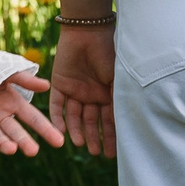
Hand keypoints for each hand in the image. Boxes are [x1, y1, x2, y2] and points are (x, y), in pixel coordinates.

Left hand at [0, 69, 63, 155]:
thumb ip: (24, 79)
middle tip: (34, 151)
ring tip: (13, 149)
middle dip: (24, 141)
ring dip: (5, 143)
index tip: (59, 141)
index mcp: (11, 102)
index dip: (45, 129)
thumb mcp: (5, 71)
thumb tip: (47, 86)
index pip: (32, 119)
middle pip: (15, 131)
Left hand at [47, 24, 117, 157]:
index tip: (113, 154)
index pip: (109, 120)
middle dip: (94, 137)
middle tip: (96, 152)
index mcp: (107, 93)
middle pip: (91, 121)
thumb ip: (119, 100)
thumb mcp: (118, 79)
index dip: (111, 136)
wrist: (88, 31)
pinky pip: (56, 105)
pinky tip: (61, 132)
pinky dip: (58, 118)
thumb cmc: (109, 53)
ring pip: (74, 116)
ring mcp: (75, 89)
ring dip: (77, 131)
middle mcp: (91, 94)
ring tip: (81, 144)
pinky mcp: (59, 84)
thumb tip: (127, 126)